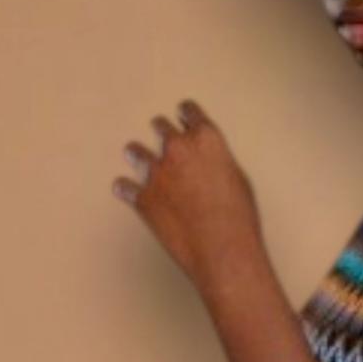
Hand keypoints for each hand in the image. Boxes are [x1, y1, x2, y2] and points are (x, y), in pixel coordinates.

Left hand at [110, 98, 265, 291]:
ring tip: (137, 158)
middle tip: (164, 143)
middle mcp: (177, 148)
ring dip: (137, 154)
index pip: (188, 111)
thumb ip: (218, 162)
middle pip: (160, 126)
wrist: (223, 250)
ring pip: (134, 150)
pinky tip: (127, 191)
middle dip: (163, 134)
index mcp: (206, 139)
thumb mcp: (238, 179)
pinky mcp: (142, 198)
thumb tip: (209, 164)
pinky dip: (126, 189)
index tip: (182, 117)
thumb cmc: (239, 218)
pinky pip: (123, 187)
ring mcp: (156, 172)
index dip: (185, 115)